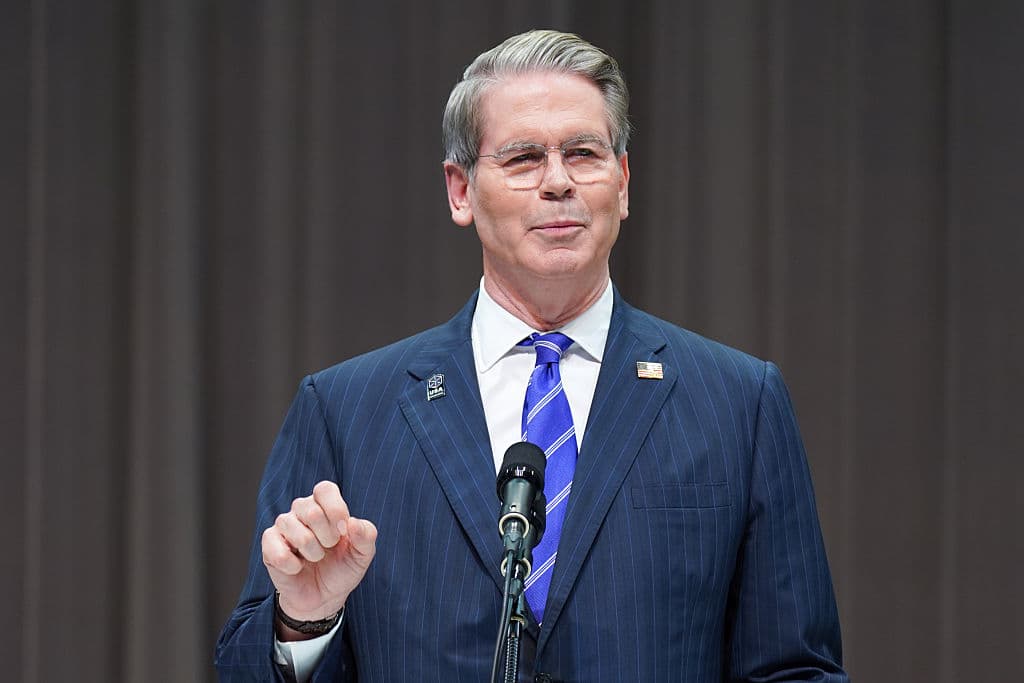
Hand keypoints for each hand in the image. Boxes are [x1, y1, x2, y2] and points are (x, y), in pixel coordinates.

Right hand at [262, 481, 376, 630]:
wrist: (324, 597)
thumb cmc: (342, 568)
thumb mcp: (362, 554)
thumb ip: (366, 535)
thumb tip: (353, 523)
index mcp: (324, 505)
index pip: (324, 489)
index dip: (335, 510)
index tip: (343, 531)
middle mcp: (302, 510)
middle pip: (311, 510)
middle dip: (327, 536)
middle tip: (329, 548)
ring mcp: (283, 526)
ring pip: (295, 529)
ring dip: (312, 552)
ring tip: (315, 558)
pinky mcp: (269, 545)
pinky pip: (278, 550)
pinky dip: (292, 565)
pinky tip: (298, 568)